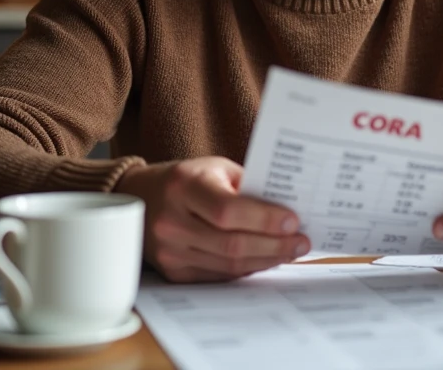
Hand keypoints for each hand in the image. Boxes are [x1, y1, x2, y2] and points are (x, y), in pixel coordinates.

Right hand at [116, 157, 310, 282]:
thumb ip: (247, 186)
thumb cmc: (188, 178)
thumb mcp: (215, 168)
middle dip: (273, 245)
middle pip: (231, 244)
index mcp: (183, 185)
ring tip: (290, 251)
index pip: (227, 210)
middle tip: (301, 242)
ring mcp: (169, 250)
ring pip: (227, 265)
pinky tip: (266, 260)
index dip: (263, 219)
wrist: (141, 197)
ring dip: (265, 260)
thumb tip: (288, 208)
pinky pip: (219, 275)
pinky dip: (247, 269)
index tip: (293, 221)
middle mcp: (171, 220)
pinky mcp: (173, 271)